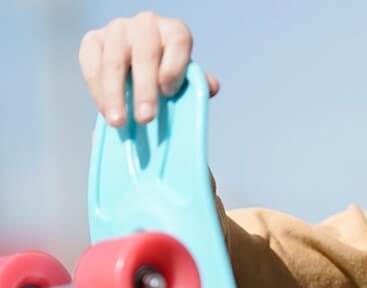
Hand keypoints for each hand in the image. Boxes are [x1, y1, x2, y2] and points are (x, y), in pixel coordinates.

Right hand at [79, 12, 220, 127]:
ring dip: (115, 93)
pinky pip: (91, 63)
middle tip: (146, 119)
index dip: (174, 65)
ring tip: (118, 122)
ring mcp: (117, 30)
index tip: (168, 92)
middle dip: (144, 88)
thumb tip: (212, 86)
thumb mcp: (187, 82)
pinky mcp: (94, 40)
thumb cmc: (171, 81)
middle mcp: (146, 24)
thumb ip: (198, 84)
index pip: (178, 40)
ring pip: (114, 60)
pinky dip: (97, 90)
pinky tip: (105, 111)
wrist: (142, 75)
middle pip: (144, 53)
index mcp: (174, 32)